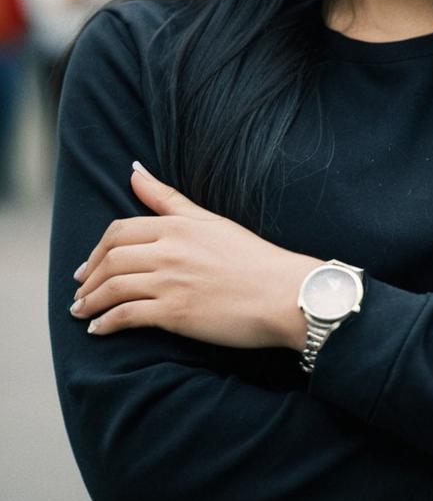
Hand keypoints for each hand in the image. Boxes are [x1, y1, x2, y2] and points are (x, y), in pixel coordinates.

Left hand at [69, 163, 321, 348]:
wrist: (284, 294)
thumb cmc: (254, 258)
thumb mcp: (210, 220)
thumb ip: (168, 198)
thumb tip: (134, 170)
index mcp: (178, 225)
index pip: (120, 231)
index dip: (98, 249)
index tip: (90, 264)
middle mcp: (169, 250)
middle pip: (110, 259)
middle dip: (88, 276)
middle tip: (80, 290)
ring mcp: (171, 281)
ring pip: (113, 287)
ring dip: (90, 301)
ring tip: (82, 312)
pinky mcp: (175, 313)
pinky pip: (127, 316)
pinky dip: (106, 323)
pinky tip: (99, 330)